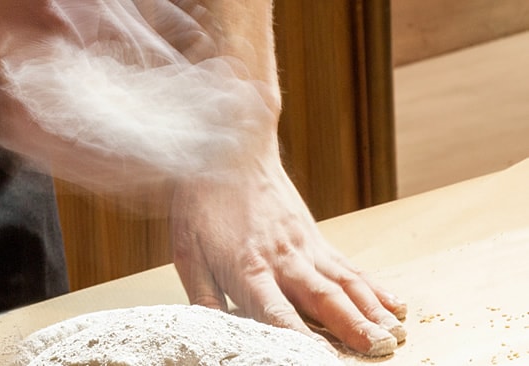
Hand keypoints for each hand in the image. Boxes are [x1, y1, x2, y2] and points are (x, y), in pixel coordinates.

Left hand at [171, 159, 406, 356]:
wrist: (231, 151)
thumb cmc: (204, 201)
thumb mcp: (188, 251)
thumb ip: (203, 296)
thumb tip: (210, 331)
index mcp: (249, 268)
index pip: (277, 311)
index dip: (300, 337)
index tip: (321, 356)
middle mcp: (285, 259)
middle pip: (323, 299)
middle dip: (353, 327)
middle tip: (379, 348)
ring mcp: (305, 247)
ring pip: (345, 283)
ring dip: (371, 310)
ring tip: (395, 333)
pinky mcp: (316, 237)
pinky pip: (348, 265)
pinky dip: (373, 286)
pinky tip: (392, 301)